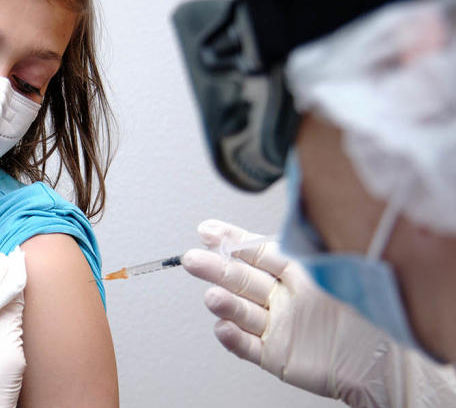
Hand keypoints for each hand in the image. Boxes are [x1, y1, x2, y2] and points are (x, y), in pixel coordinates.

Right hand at [182, 219, 455, 406]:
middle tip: (193, 259)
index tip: (207, 230)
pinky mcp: (276, 355)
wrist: (387, 362)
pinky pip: (248, 346)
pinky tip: (221, 327)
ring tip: (212, 296)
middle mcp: (283, 298)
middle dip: (216, 267)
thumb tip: (282, 218)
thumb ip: (304, 249)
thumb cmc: (369, 313)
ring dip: (223, 303)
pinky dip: (233, 338)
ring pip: (242, 311)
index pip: (257, 252)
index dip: (231, 240)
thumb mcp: (335, 270)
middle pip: (242, 279)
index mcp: (297, 273)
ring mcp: (278, 326)